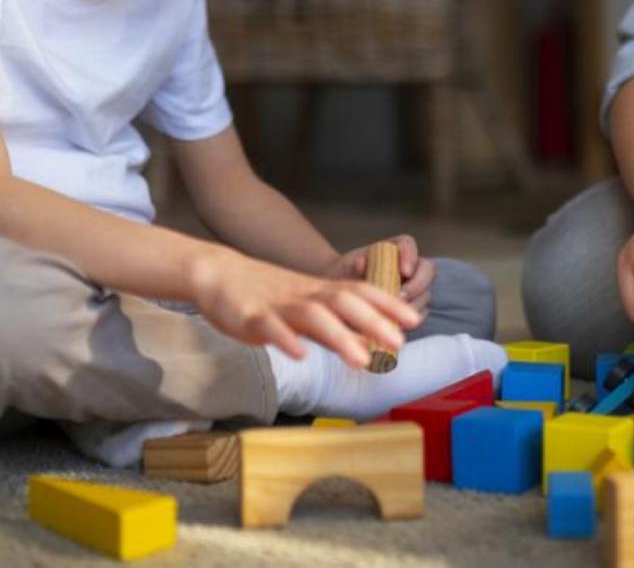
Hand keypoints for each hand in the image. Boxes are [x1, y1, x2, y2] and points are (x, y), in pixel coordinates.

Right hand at [191, 246, 420, 367]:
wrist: (218, 274)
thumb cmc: (265, 293)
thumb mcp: (304, 306)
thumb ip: (335, 323)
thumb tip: (369, 342)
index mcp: (318, 291)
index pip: (360, 291)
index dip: (388, 304)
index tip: (415, 318)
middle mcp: (303, 294)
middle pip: (343, 302)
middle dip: (373, 320)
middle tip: (398, 342)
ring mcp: (277, 305)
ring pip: (312, 316)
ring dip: (339, 336)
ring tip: (361, 359)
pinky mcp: (250, 316)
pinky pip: (270, 328)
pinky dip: (286, 339)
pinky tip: (300, 355)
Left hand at [325, 235, 435, 320]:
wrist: (339, 295)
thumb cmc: (344, 276)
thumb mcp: (346, 269)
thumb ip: (355, 265)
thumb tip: (361, 263)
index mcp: (394, 248)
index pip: (408, 244)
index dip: (410, 256)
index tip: (404, 271)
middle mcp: (408, 266)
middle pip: (427, 270)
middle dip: (417, 285)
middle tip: (400, 297)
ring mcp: (413, 287)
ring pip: (425, 295)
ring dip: (413, 305)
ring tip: (394, 313)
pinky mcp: (412, 307)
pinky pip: (420, 314)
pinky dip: (409, 320)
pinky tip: (394, 325)